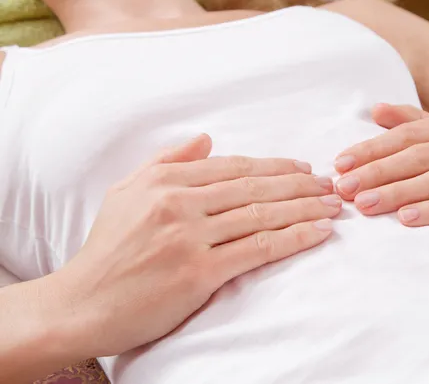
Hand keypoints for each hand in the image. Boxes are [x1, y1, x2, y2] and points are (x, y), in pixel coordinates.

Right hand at [49, 134, 340, 357]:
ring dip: (305, 208)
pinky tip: (317, 232)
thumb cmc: (106, 249)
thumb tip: (206, 138)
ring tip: (333, 206)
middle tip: (331, 185)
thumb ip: (167, 161)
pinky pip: (257, 249)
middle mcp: (179, 202)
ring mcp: (189, 237)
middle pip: (254, 187)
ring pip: (261, 214)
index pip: (234, 167)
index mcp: (165, 180)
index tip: (304, 169)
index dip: (275, 166)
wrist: (82, 303)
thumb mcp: (126, 192)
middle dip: (300, 184)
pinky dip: (293, 238)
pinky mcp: (198, 273)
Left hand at [334, 104, 428, 241]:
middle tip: (343, 189)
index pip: (409, 133)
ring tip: (365, 205)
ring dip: (397, 193)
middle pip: (420, 155)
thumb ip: (417, 125)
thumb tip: (375, 109)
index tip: (339, 165)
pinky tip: (406, 219)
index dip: (372, 149)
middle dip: (376, 172)